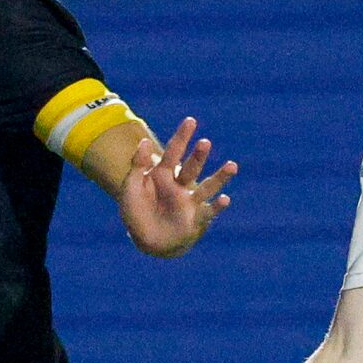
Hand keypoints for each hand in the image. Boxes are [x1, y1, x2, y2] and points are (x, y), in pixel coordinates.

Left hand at [118, 116, 236, 256]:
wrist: (146, 241)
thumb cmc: (136, 213)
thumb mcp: (130, 187)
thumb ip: (137, 165)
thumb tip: (143, 141)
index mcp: (162, 175)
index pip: (172, 152)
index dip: (181, 137)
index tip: (191, 121)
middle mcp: (179, 186)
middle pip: (191, 168)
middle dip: (198, 156)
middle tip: (205, 143)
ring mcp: (189, 202)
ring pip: (207, 187)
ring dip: (219, 177)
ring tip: (232, 166)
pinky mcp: (194, 220)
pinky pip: (207, 212)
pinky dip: (217, 206)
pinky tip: (225, 199)